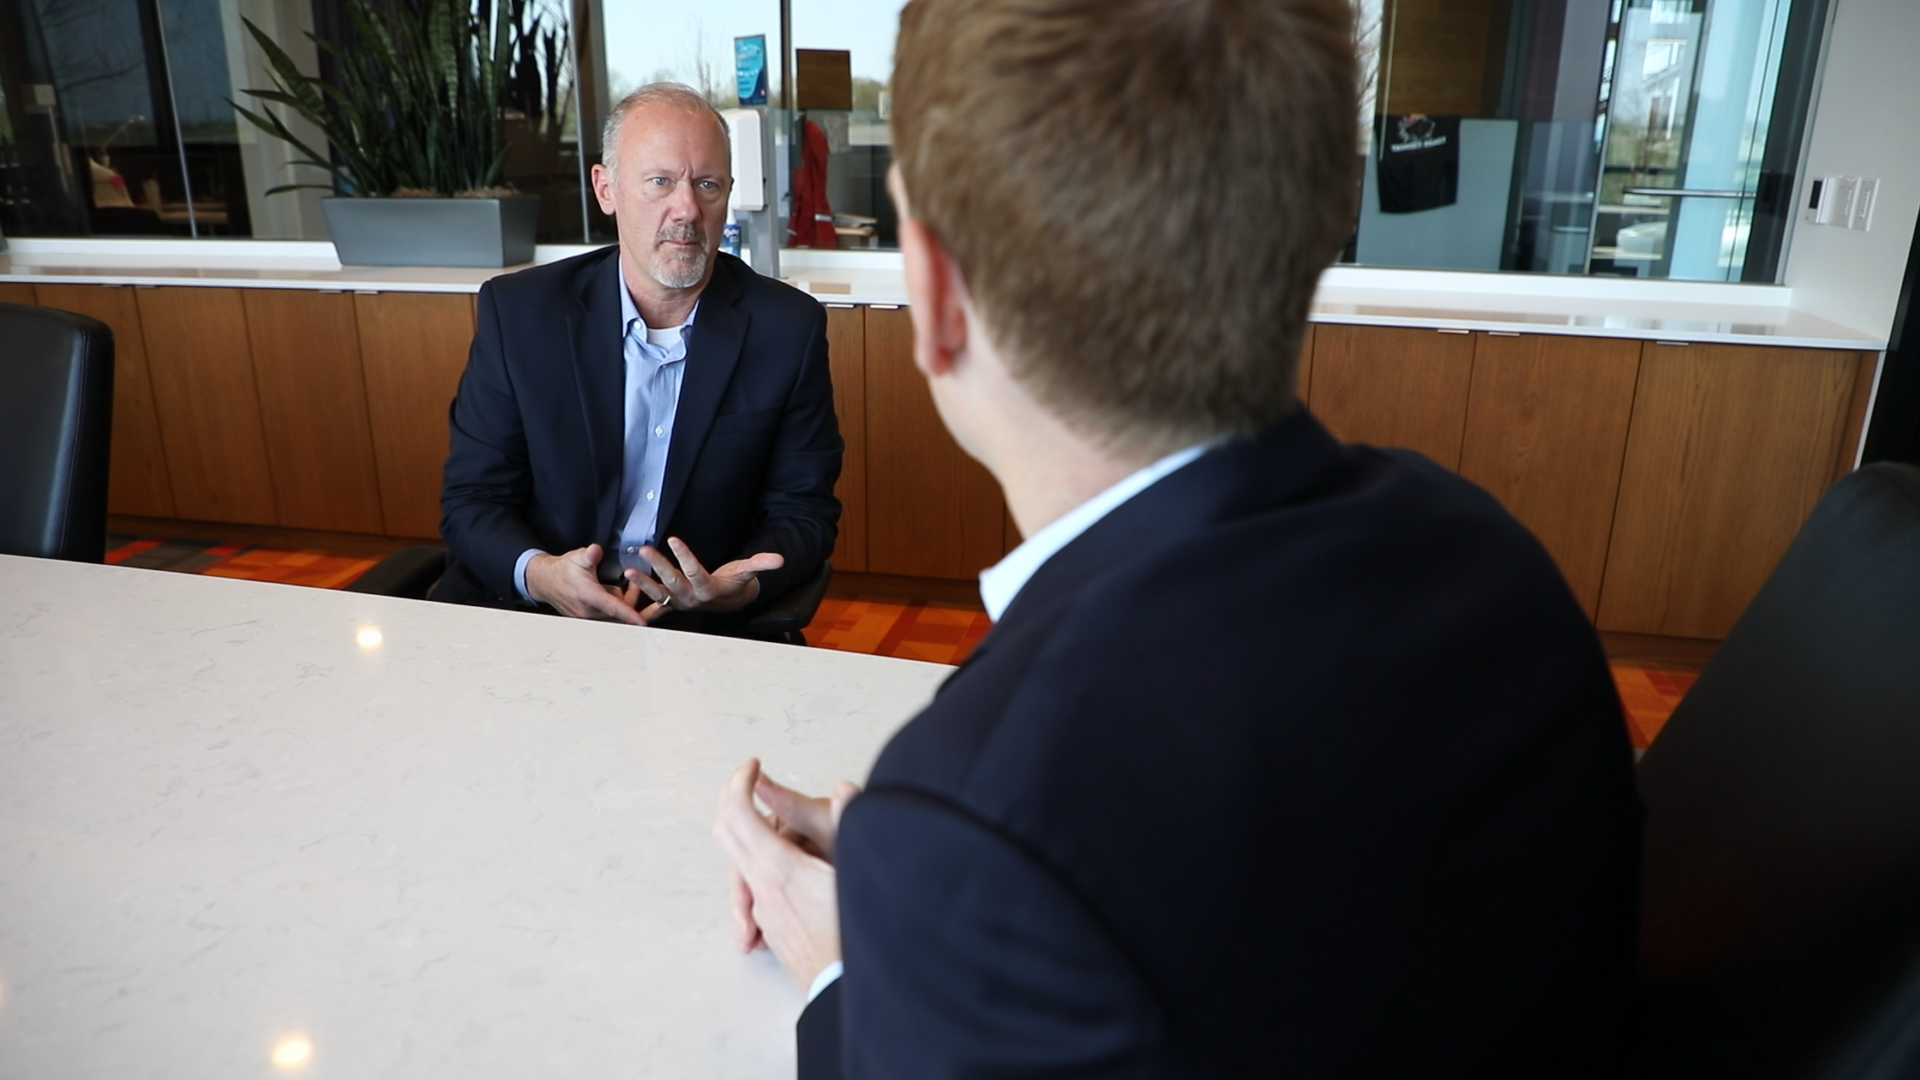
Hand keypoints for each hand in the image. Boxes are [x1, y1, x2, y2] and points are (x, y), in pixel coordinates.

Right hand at [525, 543, 647, 623]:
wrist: (545, 582)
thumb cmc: (563, 570)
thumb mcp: (577, 557)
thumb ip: (589, 555)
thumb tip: (596, 550)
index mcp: (588, 596)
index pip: (613, 607)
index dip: (630, 614)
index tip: (643, 622)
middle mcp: (588, 612)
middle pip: (620, 612)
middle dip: (631, 598)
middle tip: (632, 582)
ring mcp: (589, 619)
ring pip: (616, 616)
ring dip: (623, 603)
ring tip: (618, 586)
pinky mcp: (590, 621)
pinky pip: (609, 617)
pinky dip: (615, 607)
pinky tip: (611, 593)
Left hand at [628, 538, 783, 621]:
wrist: (729, 605)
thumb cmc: (736, 584)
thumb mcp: (746, 573)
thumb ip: (760, 564)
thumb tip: (779, 559)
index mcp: (708, 587)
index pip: (695, 570)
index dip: (685, 556)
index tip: (674, 539)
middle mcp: (692, 597)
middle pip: (672, 580)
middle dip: (657, 566)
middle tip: (643, 549)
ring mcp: (680, 602)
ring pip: (659, 593)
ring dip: (642, 583)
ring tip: (628, 571)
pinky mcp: (671, 604)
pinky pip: (654, 604)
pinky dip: (639, 599)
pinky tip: (625, 589)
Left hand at [713, 758, 859, 991]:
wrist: (846, 991)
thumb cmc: (856, 938)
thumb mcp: (857, 873)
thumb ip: (848, 826)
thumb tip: (844, 791)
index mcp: (780, 869)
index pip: (740, 813)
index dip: (740, 782)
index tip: (752, 765)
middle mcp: (763, 889)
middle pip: (726, 832)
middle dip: (731, 796)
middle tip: (746, 777)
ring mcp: (763, 910)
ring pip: (738, 859)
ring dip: (747, 830)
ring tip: (772, 815)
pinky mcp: (770, 927)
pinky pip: (752, 884)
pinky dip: (758, 857)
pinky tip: (780, 856)